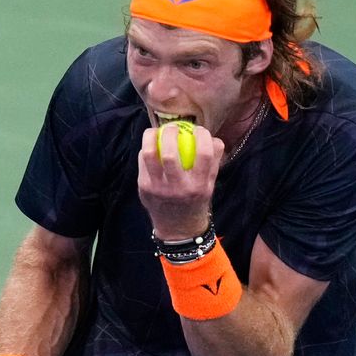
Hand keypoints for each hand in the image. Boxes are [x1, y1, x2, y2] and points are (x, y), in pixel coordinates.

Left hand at [138, 124, 224, 239]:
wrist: (178, 228)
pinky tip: (150, 146)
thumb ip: (213, 161)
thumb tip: (213, 137)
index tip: (199, 130)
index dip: (202, 135)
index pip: (204, 154)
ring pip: (149, 155)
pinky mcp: (144, 189)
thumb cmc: (196, 200)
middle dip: (171, 133)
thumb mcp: (210, 184)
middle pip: (170, 153)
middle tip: (173, 127)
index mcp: (199, 186)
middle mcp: (179, 188)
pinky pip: (142, 162)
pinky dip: (146, 150)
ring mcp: (158, 189)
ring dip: (151, 137)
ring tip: (156, 131)